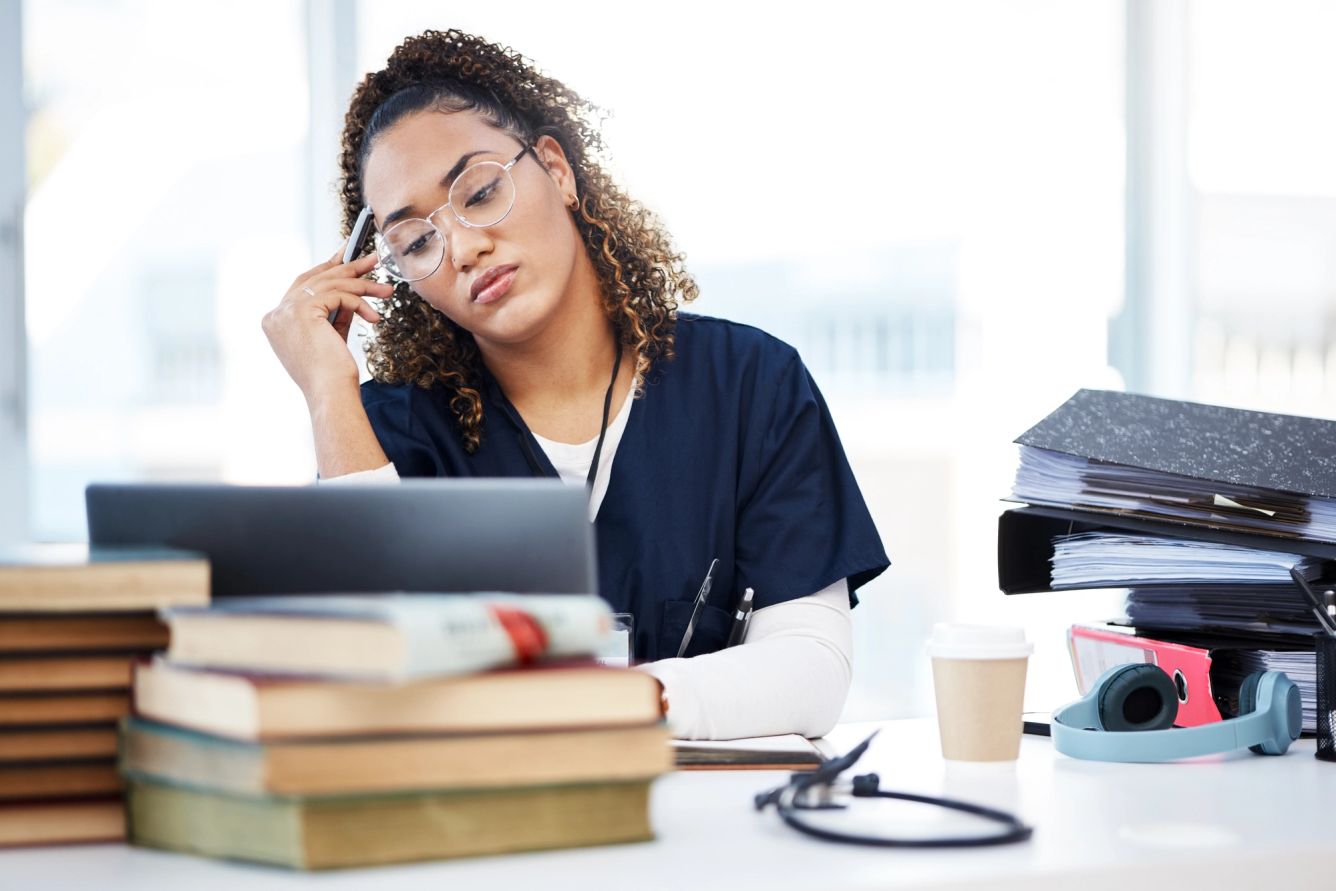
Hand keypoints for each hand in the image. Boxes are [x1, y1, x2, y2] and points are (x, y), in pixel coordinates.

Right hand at [261, 248, 395, 401]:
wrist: (330, 394)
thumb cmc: (332, 374)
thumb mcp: (331, 335)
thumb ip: (335, 312)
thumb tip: (352, 290)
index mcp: (277, 320)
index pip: (303, 284)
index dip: (327, 268)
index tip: (347, 257)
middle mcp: (276, 313)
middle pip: (316, 278)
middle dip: (347, 267)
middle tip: (372, 260)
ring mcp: (285, 311)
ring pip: (331, 284)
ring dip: (363, 285)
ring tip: (386, 291)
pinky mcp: (302, 311)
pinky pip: (338, 295)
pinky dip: (360, 303)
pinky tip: (373, 316)